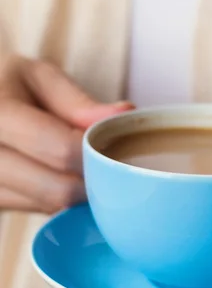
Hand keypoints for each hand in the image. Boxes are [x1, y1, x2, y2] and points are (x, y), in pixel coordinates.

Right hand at [0, 55, 133, 212]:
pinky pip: (36, 209)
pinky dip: (58, 196)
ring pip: (49, 204)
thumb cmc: (9, 84)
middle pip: (57, 188)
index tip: (118, 147)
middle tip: (115, 163)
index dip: (98, 153)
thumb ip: (78, 102)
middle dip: (94, 179)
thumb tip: (124, 114)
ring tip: (87, 161)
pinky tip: (62, 172)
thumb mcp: (40, 78)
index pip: (62, 149)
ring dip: (77, 189)